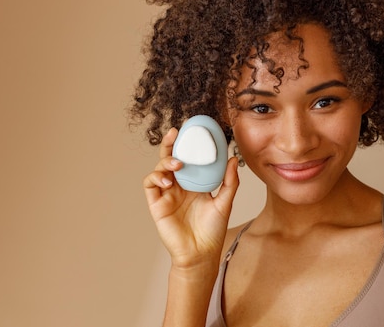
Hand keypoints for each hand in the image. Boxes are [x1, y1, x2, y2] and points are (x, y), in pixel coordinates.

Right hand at [142, 128, 239, 268]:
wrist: (201, 254)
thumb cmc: (212, 231)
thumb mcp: (225, 202)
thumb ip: (229, 181)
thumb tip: (233, 159)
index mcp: (194, 183)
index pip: (189, 158)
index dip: (188, 145)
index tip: (193, 130)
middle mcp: (179, 186)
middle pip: (171, 159)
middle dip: (170, 144)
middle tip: (175, 133)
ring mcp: (167, 194)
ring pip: (159, 169)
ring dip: (165, 161)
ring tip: (177, 164)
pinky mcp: (156, 204)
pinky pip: (150, 185)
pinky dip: (156, 178)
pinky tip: (168, 181)